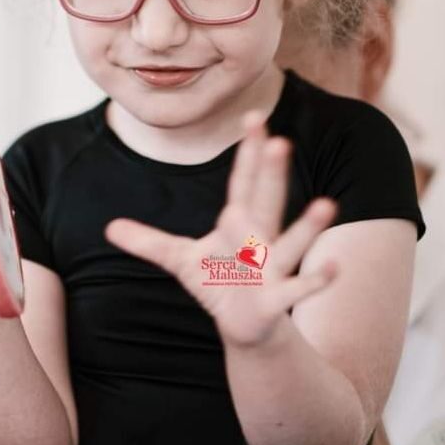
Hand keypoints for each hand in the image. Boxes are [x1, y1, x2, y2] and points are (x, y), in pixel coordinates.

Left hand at [105, 111, 338, 348]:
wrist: (245, 327)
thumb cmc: (219, 285)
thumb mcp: (180, 261)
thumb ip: (148, 242)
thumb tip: (110, 227)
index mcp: (238, 223)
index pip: (243, 181)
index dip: (248, 152)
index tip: (253, 117)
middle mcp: (260, 238)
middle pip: (266, 201)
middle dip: (271, 174)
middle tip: (280, 141)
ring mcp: (271, 267)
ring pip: (290, 242)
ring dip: (308, 225)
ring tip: (327, 204)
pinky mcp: (276, 299)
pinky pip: (297, 289)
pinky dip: (315, 280)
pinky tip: (334, 268)